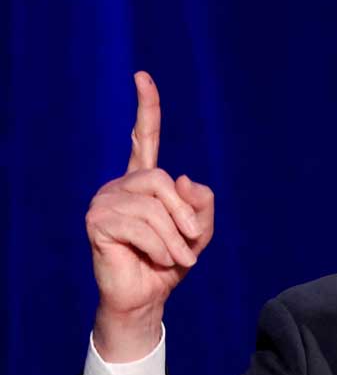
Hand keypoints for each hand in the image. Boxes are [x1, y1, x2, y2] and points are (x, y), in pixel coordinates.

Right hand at [85, 71, 214, 361]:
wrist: (146, 297)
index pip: (145, 138)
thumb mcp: (198, 233)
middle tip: (191, 244)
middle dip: (184, 215)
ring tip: (175, 259)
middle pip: (162, 180)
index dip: (146, 109)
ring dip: (174, 239)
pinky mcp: (97, 221)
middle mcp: (121, 185)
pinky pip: (140, 225)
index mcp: (145, 182)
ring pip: (153, 206)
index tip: (143, 76)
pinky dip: (160, 247)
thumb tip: (182, 177)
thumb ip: (200, 204)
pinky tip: (158, 260)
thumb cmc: (170, 264)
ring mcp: (105, 201)